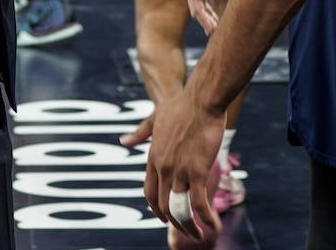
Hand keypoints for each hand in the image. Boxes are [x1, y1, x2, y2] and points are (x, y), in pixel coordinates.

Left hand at [122, 91, 224, 241]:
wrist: (202, 99)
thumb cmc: (182, 104)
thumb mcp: (155, 118)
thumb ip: (139, 133)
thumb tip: (122, 141)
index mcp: (153, 157)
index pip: (149, 192)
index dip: (155, 208)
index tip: (163, 217)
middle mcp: (163, 168)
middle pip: (163, 205)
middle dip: (174, 222)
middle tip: (186, 230)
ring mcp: (179, 171)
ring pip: (179, 209)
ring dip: (189, 228)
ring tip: (199, 237)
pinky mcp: (197, 171)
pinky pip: (198, 203)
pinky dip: (205, 218)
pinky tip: (212, 225)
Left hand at [184, 0, 228, 33]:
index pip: (202, 1)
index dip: (208, 12)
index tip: (215, 21)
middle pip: (198, 8)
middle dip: (206, 21)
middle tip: (212, 32)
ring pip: (197, 11)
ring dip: (205, 23)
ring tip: (213, 33)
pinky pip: (198, 8)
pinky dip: (205, 19)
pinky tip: (212, 27)